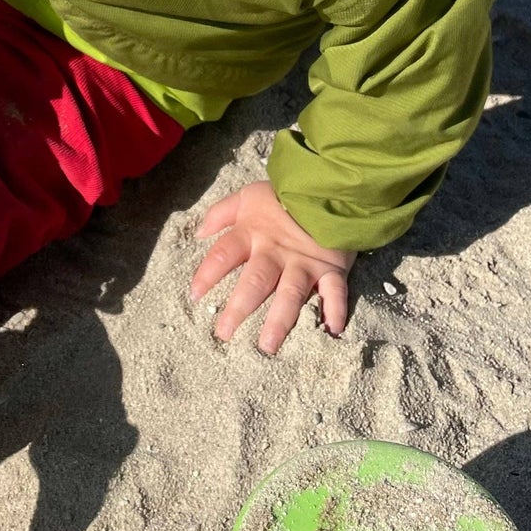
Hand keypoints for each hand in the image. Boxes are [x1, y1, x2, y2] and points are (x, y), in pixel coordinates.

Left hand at [190, 181, 354, 354]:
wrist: (326, 185)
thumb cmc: (282, 195)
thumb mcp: (247, 196)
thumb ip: (221, 214)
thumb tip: (198, 234)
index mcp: (252, 234)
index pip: (223, 255)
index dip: (207, 275)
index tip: (194, 296)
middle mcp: (275, 252)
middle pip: (255, 283)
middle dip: (239, 309)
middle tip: (224, 334)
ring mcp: (304, 262)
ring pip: (291, 294)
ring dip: (280, 320)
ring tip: (268, 345)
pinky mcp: (331, 268)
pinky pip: (335, 292)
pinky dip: (336, 310)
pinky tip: (332, 330)